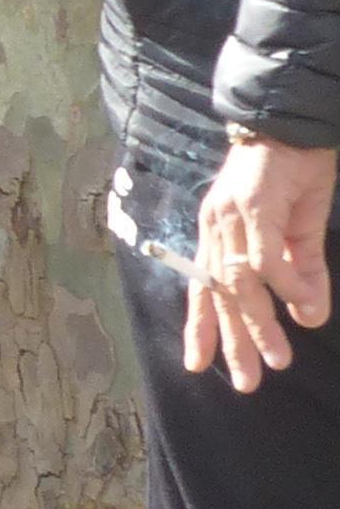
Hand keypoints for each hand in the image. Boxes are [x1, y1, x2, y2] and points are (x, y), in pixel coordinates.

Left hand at [190, 135, 338, 389]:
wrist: (294, 125)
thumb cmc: (292, 177)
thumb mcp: (300, 234)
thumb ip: (302, 273)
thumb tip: (309, 318)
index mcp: (218, 235)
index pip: (201, 287)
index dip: (200, 326)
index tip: (198, 366)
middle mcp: (214, 227)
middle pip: (216, 293)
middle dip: (231, 340)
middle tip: (247, 382)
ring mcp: (230, 215)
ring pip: (237, 281)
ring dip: (258, 322)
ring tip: (279, 359)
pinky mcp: (252, 204)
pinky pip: (262, 255)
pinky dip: (281, 283)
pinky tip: (300, 304)